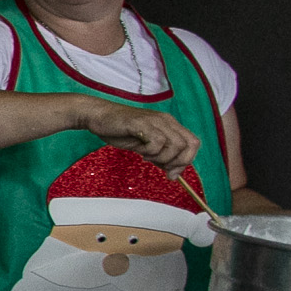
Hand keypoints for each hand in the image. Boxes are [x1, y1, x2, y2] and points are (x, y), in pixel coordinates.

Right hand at [74, 97, 198, 171]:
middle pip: (189, 145)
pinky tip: (139, 150)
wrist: (98, 116)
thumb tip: (174, 174)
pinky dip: (150, 152)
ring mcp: (155, 120)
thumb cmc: (119, 130)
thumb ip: (161, 157)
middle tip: (160, 166)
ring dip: (162, 157)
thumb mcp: (145, 146)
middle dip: (177, 162)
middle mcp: (166, 120)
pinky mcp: (141, 123)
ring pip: (175, 145)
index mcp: (169, 124)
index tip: (172, 172)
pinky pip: (157, 142)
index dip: (187, 160)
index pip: (193, 143)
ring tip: (146, 156)